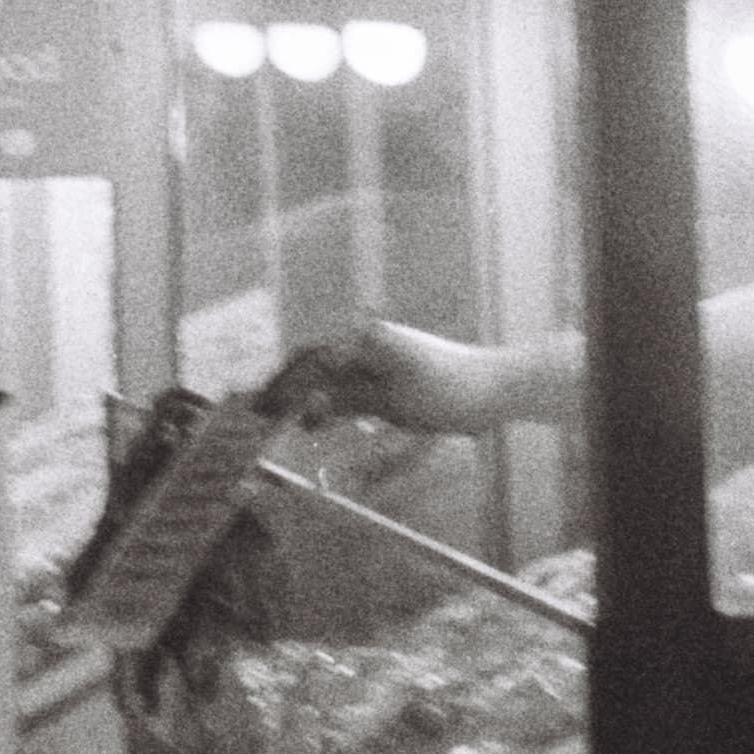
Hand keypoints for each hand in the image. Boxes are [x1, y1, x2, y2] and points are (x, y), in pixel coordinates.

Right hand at [271, 321, 510, 439]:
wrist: (496, 386)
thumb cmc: (446, 392)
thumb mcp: (394, 402)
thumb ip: (349, 400)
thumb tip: (309, 405)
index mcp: (363, 340)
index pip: (309, 363)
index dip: (280, 386)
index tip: (257, 409)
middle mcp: (366, 337)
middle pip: (314, 360)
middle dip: (286, 385)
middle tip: (259, 412)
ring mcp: (380, 348)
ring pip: (330, 369)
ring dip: (306, 391)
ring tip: (283, 416)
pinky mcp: (392, 364)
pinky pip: (350, 376)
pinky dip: (331, 394)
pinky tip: (324, 415)